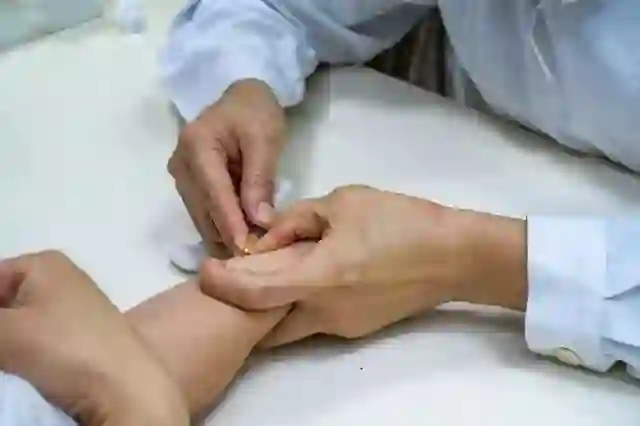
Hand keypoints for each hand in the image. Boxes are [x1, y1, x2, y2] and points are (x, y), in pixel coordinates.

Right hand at [0, 251, 187, 425]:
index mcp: (42, 265)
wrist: (126, 388)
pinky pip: (28, 344)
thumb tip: (1, 334)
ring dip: (2, 345)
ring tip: (8, 361)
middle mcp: (57, 281)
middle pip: (0, 303)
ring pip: (11, 327)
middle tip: (2, 352)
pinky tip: (14, 369)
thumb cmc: (68, 347)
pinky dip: (13, 356)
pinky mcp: (72, 342)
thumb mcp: (7, 332)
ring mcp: (67, 312)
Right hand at [168, 79, 285, 252]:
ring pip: (202, 218)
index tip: (247, 252)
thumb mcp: (265, 139)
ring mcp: (181, 177)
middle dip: (229, 236)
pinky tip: (243, 238)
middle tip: (257, 260)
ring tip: (253, 252)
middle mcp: (180, 164)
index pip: (215, 194)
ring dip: (225, 235)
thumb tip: (259, 220)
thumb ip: (260, 179)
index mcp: (196, 146)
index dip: (231, 225)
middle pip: (204, 211)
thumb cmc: (256, 113)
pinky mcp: (188, 186)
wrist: (242, 99)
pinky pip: (204, 214)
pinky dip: (223, 227)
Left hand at [200, 185, 527, 338]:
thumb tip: (266, 235)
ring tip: (267, 273)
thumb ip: (297, 219)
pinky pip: (311, 321)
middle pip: (263, 322)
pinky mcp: (354, 329)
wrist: (451, 255)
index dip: (223, 284)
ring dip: (269, 306)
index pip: (254, 292)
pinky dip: (295, 304)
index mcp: (319, 277)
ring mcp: (339, 326)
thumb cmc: (398, 221)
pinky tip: (304, 277)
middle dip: (241, 303)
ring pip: (286, 325)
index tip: (204, 270)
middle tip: (232, 273)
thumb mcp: (343, 202)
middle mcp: (323, 312)